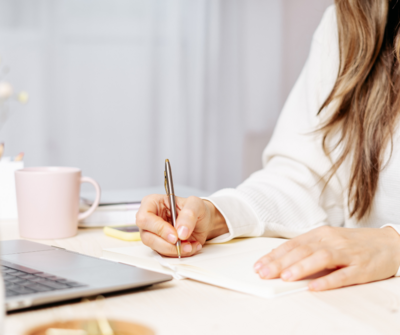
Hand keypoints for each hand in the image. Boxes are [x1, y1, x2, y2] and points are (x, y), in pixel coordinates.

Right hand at [136, 194, 227, 256]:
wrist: (203, 221)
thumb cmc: (195, 209)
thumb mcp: (196, 204)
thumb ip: (189, 214)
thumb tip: (180, 231)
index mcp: (152, 203)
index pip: (144, 217)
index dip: (158, 228)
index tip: (175, 235)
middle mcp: (149, 219)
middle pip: (147, 236)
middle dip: (166, 243)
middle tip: (182, 242)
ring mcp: (153, 233)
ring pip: (155, 247)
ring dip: (174, 249)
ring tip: (190, 245)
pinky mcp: (160, 245)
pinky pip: (165, 254)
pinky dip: (179, 253)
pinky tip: (190, 247)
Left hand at [253, 226, 399, 290]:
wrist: (389, 243)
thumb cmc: (353, 243)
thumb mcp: (328, 240)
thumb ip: (307, 248)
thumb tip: (279, 259)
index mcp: (321, 234)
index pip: (293, 244)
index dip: (275, 255)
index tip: (259, 265)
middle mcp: (332, 241)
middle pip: (303, 250)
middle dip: (281, 262)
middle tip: (264, 273)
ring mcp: (348, 253)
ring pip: (321, 258)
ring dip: (302, 267)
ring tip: (286, 277)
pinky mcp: (362, 268)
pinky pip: (344, 275)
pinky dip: (328, 281)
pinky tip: (315, 287)